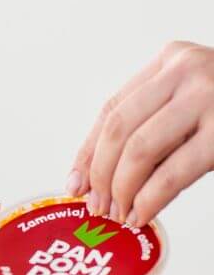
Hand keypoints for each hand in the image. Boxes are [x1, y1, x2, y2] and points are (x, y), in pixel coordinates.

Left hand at [66, 41, 213, 224]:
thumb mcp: (197, 98)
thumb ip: (158, 120)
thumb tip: (102, 172)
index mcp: (172, 60)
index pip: (112, 108)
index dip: (88, 149)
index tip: (74, 181)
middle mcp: (186, 71)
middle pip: (119, 128)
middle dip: (100, 173)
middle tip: (95, 205)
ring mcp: (209, 98)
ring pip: (138, 150)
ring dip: (121, 189)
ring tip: (119, 213)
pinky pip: (172, 172)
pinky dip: (149, 199)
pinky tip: (142, 214)